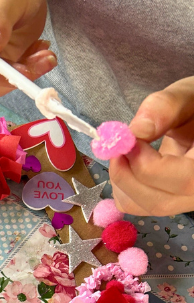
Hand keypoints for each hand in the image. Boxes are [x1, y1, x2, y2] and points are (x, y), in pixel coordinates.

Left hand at [111, 77, 193, 215]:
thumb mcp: (188, 95)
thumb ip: (165, 107)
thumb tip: (135, 132)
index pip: (185, 181)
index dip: (147, 164)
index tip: (128, 140)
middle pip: (159, 202)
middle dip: (127, 174)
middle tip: (115, 146)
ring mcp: (186, 200)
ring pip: (145, 207)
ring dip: (121, 181)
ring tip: (122, 151)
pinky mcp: (168, 200)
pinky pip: (139, 205)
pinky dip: (122, 186)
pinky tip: (125, 163)